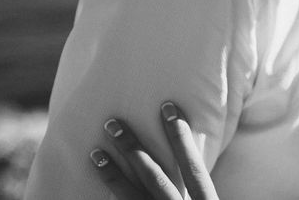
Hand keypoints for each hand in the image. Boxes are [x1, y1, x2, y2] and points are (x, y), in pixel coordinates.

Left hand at [89, 101, 219, 199]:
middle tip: (113, 123)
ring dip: (112, 174)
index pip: (193, 168)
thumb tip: (195, 163)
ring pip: (132, 196)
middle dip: (133, 149)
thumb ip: (203, 192)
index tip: (167, 108)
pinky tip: (94, 186)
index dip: (180, 138)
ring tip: (95, 153)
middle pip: (155, 177)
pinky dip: (110, 196)